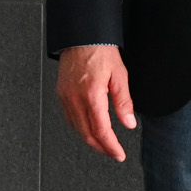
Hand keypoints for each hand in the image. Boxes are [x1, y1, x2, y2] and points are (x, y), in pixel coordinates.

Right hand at [57, 44, 135, 161]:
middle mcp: (75, 98)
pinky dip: (80, 128)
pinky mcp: (61, 94)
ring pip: (76, 128)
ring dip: (90, 139)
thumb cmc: (100, 51)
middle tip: (113, 153)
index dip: (111, 146)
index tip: (119, 154)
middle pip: (86, 134)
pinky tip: (89, 129)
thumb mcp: (120, 76)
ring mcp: (65, 97)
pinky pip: (70, 117)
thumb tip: (128, 123)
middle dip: (101, 147)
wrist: (82, 36)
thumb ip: (124, 102)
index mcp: (91, 95)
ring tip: (104, 144)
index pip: (101, 130)